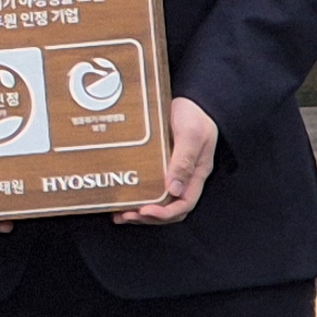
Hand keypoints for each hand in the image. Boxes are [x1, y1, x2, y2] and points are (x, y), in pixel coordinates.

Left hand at [113, 98, 224, 225]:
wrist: (190, 99)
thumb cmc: (194, 115)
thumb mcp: (192, 135)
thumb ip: (184, 160)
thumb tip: (174, 190)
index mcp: (197, 173)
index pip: (184, 204)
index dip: (165, 213)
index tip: (145, 211)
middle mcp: (184, 177)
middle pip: (170, 208)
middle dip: (149, 217)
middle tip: (126, 216)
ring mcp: (171, 172)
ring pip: (158, 201)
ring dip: (140, 211)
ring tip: (119, 214)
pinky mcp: (159, 164)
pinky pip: (149, 186)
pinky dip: (137, 195)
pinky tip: (122, 197)